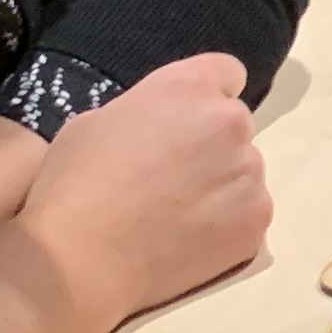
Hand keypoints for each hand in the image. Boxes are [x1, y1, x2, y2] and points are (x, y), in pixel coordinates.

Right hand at [15, 51, 269, 325]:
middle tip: (173, 179)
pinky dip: (228, 225)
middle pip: (234, 126)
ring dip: (221, 186)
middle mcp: (230, 122)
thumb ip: (143, 113)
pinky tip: (190, 241)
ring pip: (243, 172)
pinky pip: (248, 213)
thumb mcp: (95, 123)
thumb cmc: (74, 185)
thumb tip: (156, 130)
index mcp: (188, 87)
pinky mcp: (257, 219)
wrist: (83, 259)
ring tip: (176, 216)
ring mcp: (249, 172)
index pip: (226, 73)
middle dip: (211, 145)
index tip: (186, 123)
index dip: (206, 97)